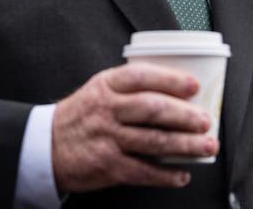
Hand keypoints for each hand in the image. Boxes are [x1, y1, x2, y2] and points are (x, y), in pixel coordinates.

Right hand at [51, 62, 217, 193]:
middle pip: (152, 109)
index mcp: (105, 86)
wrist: (45, 146)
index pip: (140, 77)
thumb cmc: (80, 116)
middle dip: (185, 115)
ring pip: (154, 141)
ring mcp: (107, 138)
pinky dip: (166, 175)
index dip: (170, 79)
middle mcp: (106, 110)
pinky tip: (182, 175)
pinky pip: (143, 172)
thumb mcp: (97, 90)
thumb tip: (175, 91)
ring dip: (186, 145)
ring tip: (206, 146)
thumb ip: (128, 88)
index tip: (194, 85)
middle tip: (206, 120)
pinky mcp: (108, 166)